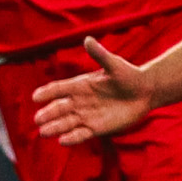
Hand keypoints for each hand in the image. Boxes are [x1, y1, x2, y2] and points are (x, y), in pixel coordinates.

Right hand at [31, 38, 155, 143]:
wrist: (145, 92)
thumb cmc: (129, 75)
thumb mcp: (114, 64)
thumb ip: (100, 55)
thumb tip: (88, 39)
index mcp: (80, 85)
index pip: (58, 89)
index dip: (46, 93)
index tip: (36, 97)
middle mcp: (79, 101)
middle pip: (58, 108)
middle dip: (47, 114)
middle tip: (38, 120)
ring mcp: (87, 115)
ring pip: (66, 123)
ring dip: (55, 128)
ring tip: (44, 132)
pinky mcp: (97, 128)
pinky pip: (81, 134)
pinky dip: (72, 138)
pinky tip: (63, 140)